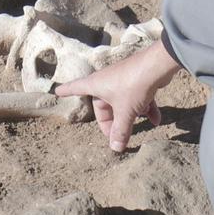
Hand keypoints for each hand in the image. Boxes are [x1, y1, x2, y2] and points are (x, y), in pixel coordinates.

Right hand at [56, 42, 180, 153]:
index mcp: (96, 85)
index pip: (75, 88)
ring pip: (123, 103)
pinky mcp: (138, 81)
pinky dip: (146, 109)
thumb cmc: (133, 85)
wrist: (157, 65)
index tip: (56, 91)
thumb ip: (121, 131)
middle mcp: (107, 81)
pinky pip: (138, 98)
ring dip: (133, 116)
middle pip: (104, 106)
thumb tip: (115, 149)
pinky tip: (157, 120)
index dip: (66, 91)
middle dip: (114, 122)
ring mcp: (123, 80)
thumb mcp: (125, 112)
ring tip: (142, 126)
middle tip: (119, 136)